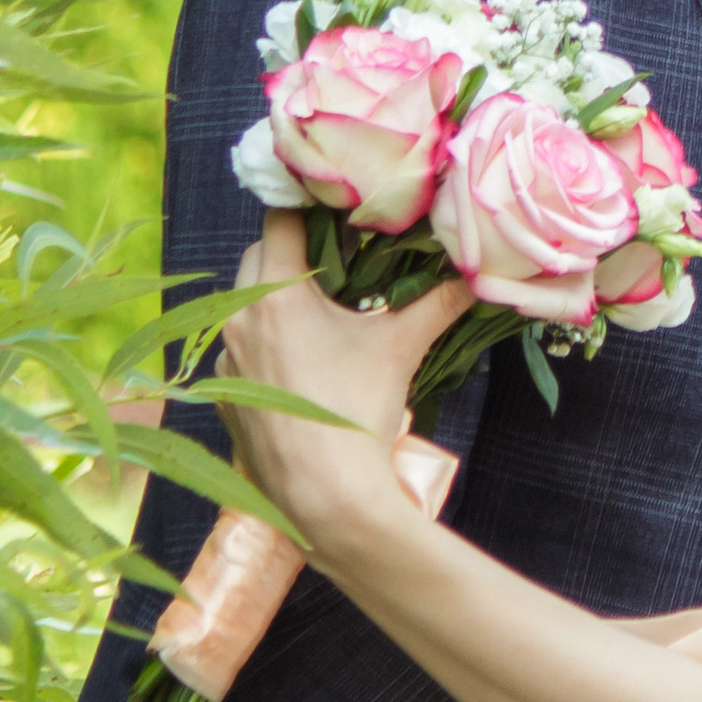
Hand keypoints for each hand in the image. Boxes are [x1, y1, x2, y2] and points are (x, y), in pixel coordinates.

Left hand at [217, 215, 470, 525]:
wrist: (326, 495)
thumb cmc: (359, 412)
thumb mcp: (400, 347)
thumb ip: (437, 302)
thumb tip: (478, 273)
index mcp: (275, 293)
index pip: (278, 218)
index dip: (305, 205)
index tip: (332, 207)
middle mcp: (237, 319)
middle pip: (258, 258)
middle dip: (293, 251)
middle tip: (336, 257)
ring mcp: (225, 361)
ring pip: (243, 307)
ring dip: (274, 299)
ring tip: (319, 312)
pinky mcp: (222, 398)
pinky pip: (238, 351)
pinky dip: (264, 345)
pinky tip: (300, 365)